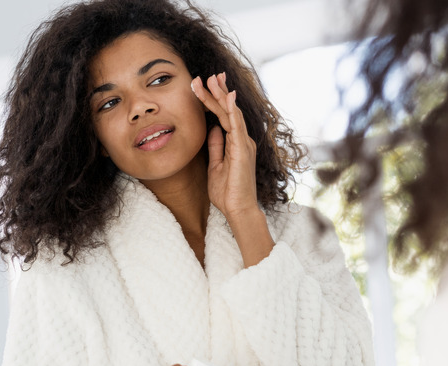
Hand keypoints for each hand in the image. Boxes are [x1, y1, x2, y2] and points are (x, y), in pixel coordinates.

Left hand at [191, 73, 259, 221]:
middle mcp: (242, 140)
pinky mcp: (243, 150)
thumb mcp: (216, 165)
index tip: (203, 85)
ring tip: (212, 79)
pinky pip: (237, 126)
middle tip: (206, 75)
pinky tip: (227, 96)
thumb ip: (216, 146)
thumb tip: (212, 129)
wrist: (237, 209)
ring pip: (232, 113)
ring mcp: (244, 143)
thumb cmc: (227, 192)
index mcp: (236, 143)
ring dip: (221, 95)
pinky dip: (232, 110)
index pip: (223, 116)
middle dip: (217, 91)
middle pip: (228, 110)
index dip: (214, 100)